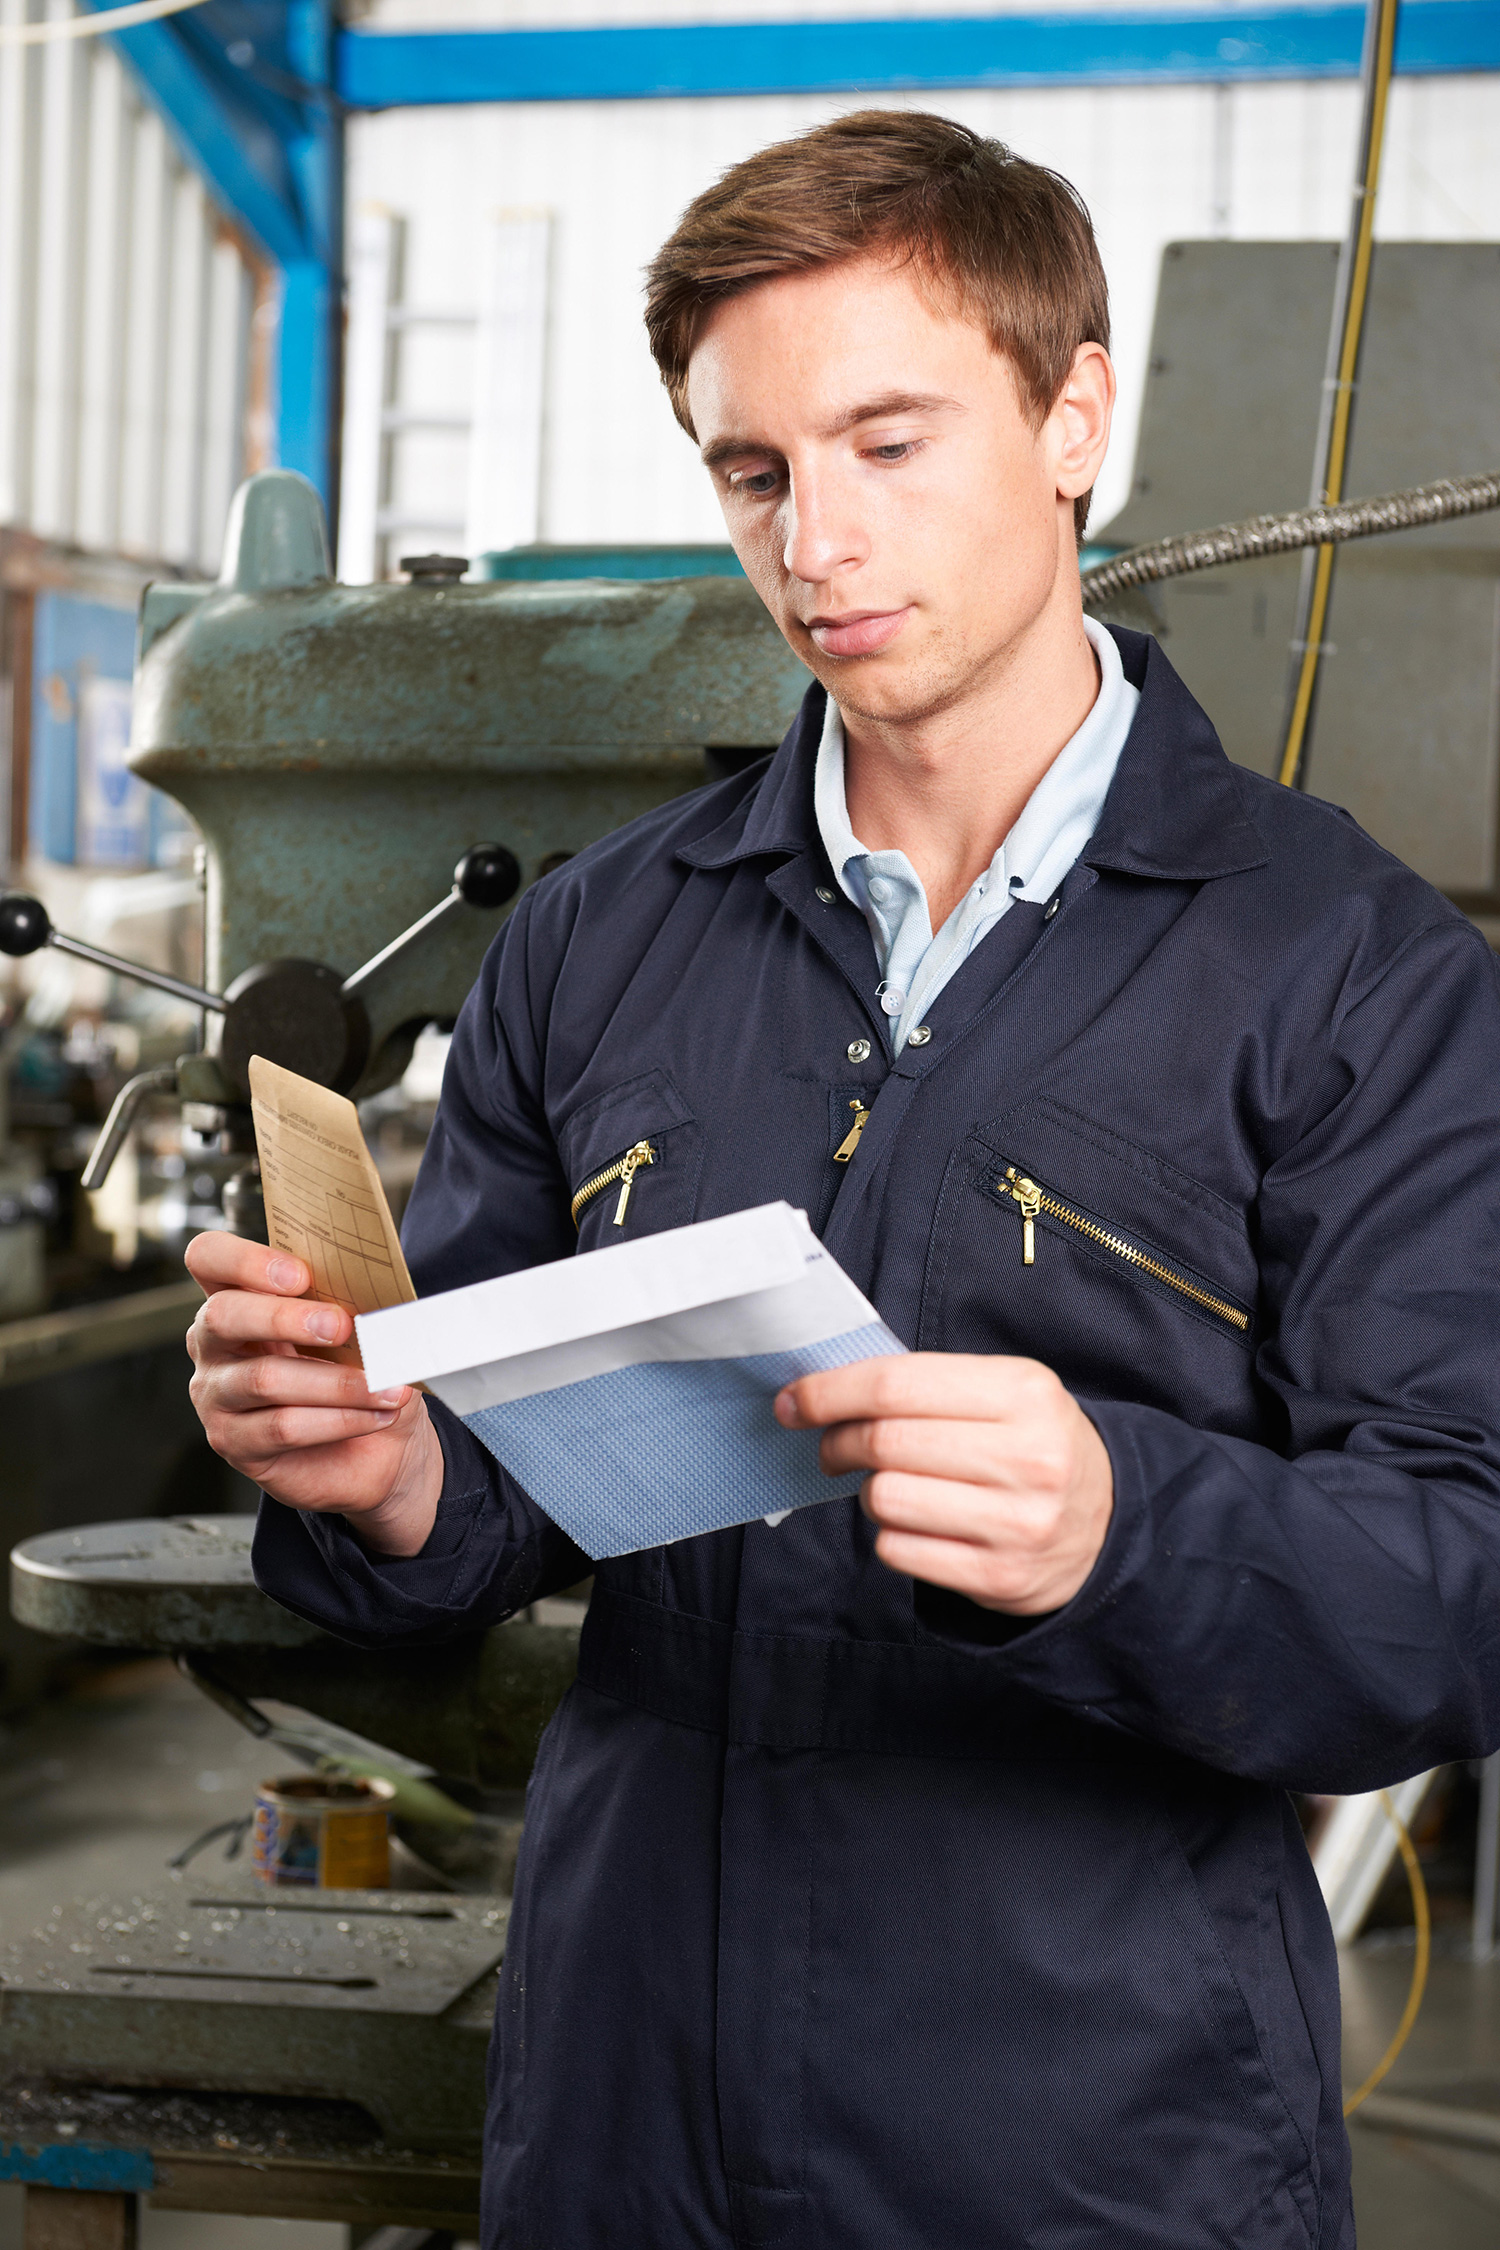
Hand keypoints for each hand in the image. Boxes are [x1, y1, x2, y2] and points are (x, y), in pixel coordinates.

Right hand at [183, 1231, 442, 1556]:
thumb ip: (355, 1307)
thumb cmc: (360, 1372)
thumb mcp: (362, 1331)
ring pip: (264, 1379)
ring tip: (385, 1385)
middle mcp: (213, 1343)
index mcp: (238, 1296)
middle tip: (342, 1326)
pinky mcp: (233, 1442)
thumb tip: (379, 1304)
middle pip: (223, 1316)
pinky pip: (283, 1427)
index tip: (301, 1275)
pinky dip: (340, 1419)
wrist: (377, 1447)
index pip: (209, 1257)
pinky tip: (377, 1414)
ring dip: (335, 1382)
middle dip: (285, 1317)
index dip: (244, 1260)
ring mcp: (216, 1395)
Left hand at [774, 1353, 1112, 1613]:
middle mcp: (1026, 1456)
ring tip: (888, 1485)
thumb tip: (822, 1391)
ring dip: (869, 1491)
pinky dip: (890, 1534)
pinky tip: (915, 1523)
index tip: (794, 1399)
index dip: (830, 1391)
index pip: (897, 1385)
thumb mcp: (1004, 1392)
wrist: (1104, 1522)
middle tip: (830, 1446)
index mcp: (1024, 1393)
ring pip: (886, 1498)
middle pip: (886, 1441)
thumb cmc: (1028, 1443)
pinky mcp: (999, 1576)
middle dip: (837, 1441)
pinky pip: (899, 1549)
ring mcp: (1016, 1522)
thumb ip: (926, 1385)